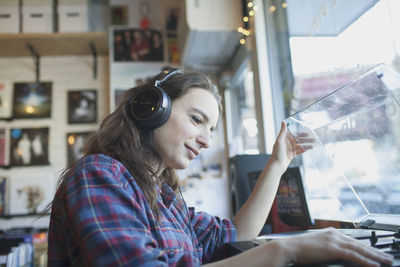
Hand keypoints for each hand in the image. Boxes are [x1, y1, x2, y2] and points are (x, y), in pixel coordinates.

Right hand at [268, 228, 393, 266]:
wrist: (288, 248)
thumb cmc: (297, 249)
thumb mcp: (315, 246)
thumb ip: (327, 248)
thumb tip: (333, 254)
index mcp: (329, 233)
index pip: (352, 240)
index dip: (365, 247)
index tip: (375, 252)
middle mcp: (334, 234)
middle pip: (359, 243)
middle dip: (374, 251)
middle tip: (387, 257)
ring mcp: (334, 241)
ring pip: (360, 249)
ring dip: (375, 256)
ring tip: (387, 261)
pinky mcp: (333, 249)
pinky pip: (354, 256)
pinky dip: (366, 260)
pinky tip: (374, 264)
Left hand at [270, 121, 313, 168]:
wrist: (276, 165)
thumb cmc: (276, 153)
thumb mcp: (279, 141)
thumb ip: (282, 131)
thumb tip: (283, 121)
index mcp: (284, 139)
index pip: (294, 134)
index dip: (301, 133)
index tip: (307, 133)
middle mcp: (287, 143)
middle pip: (298, 140)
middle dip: (306, 140)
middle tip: (313, 139)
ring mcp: (289, 149)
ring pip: (299, 146)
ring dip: (306, 146)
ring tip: (312, 146)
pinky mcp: (291, 155)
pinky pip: (298, 152)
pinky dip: (303, 151)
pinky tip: (307, 150)